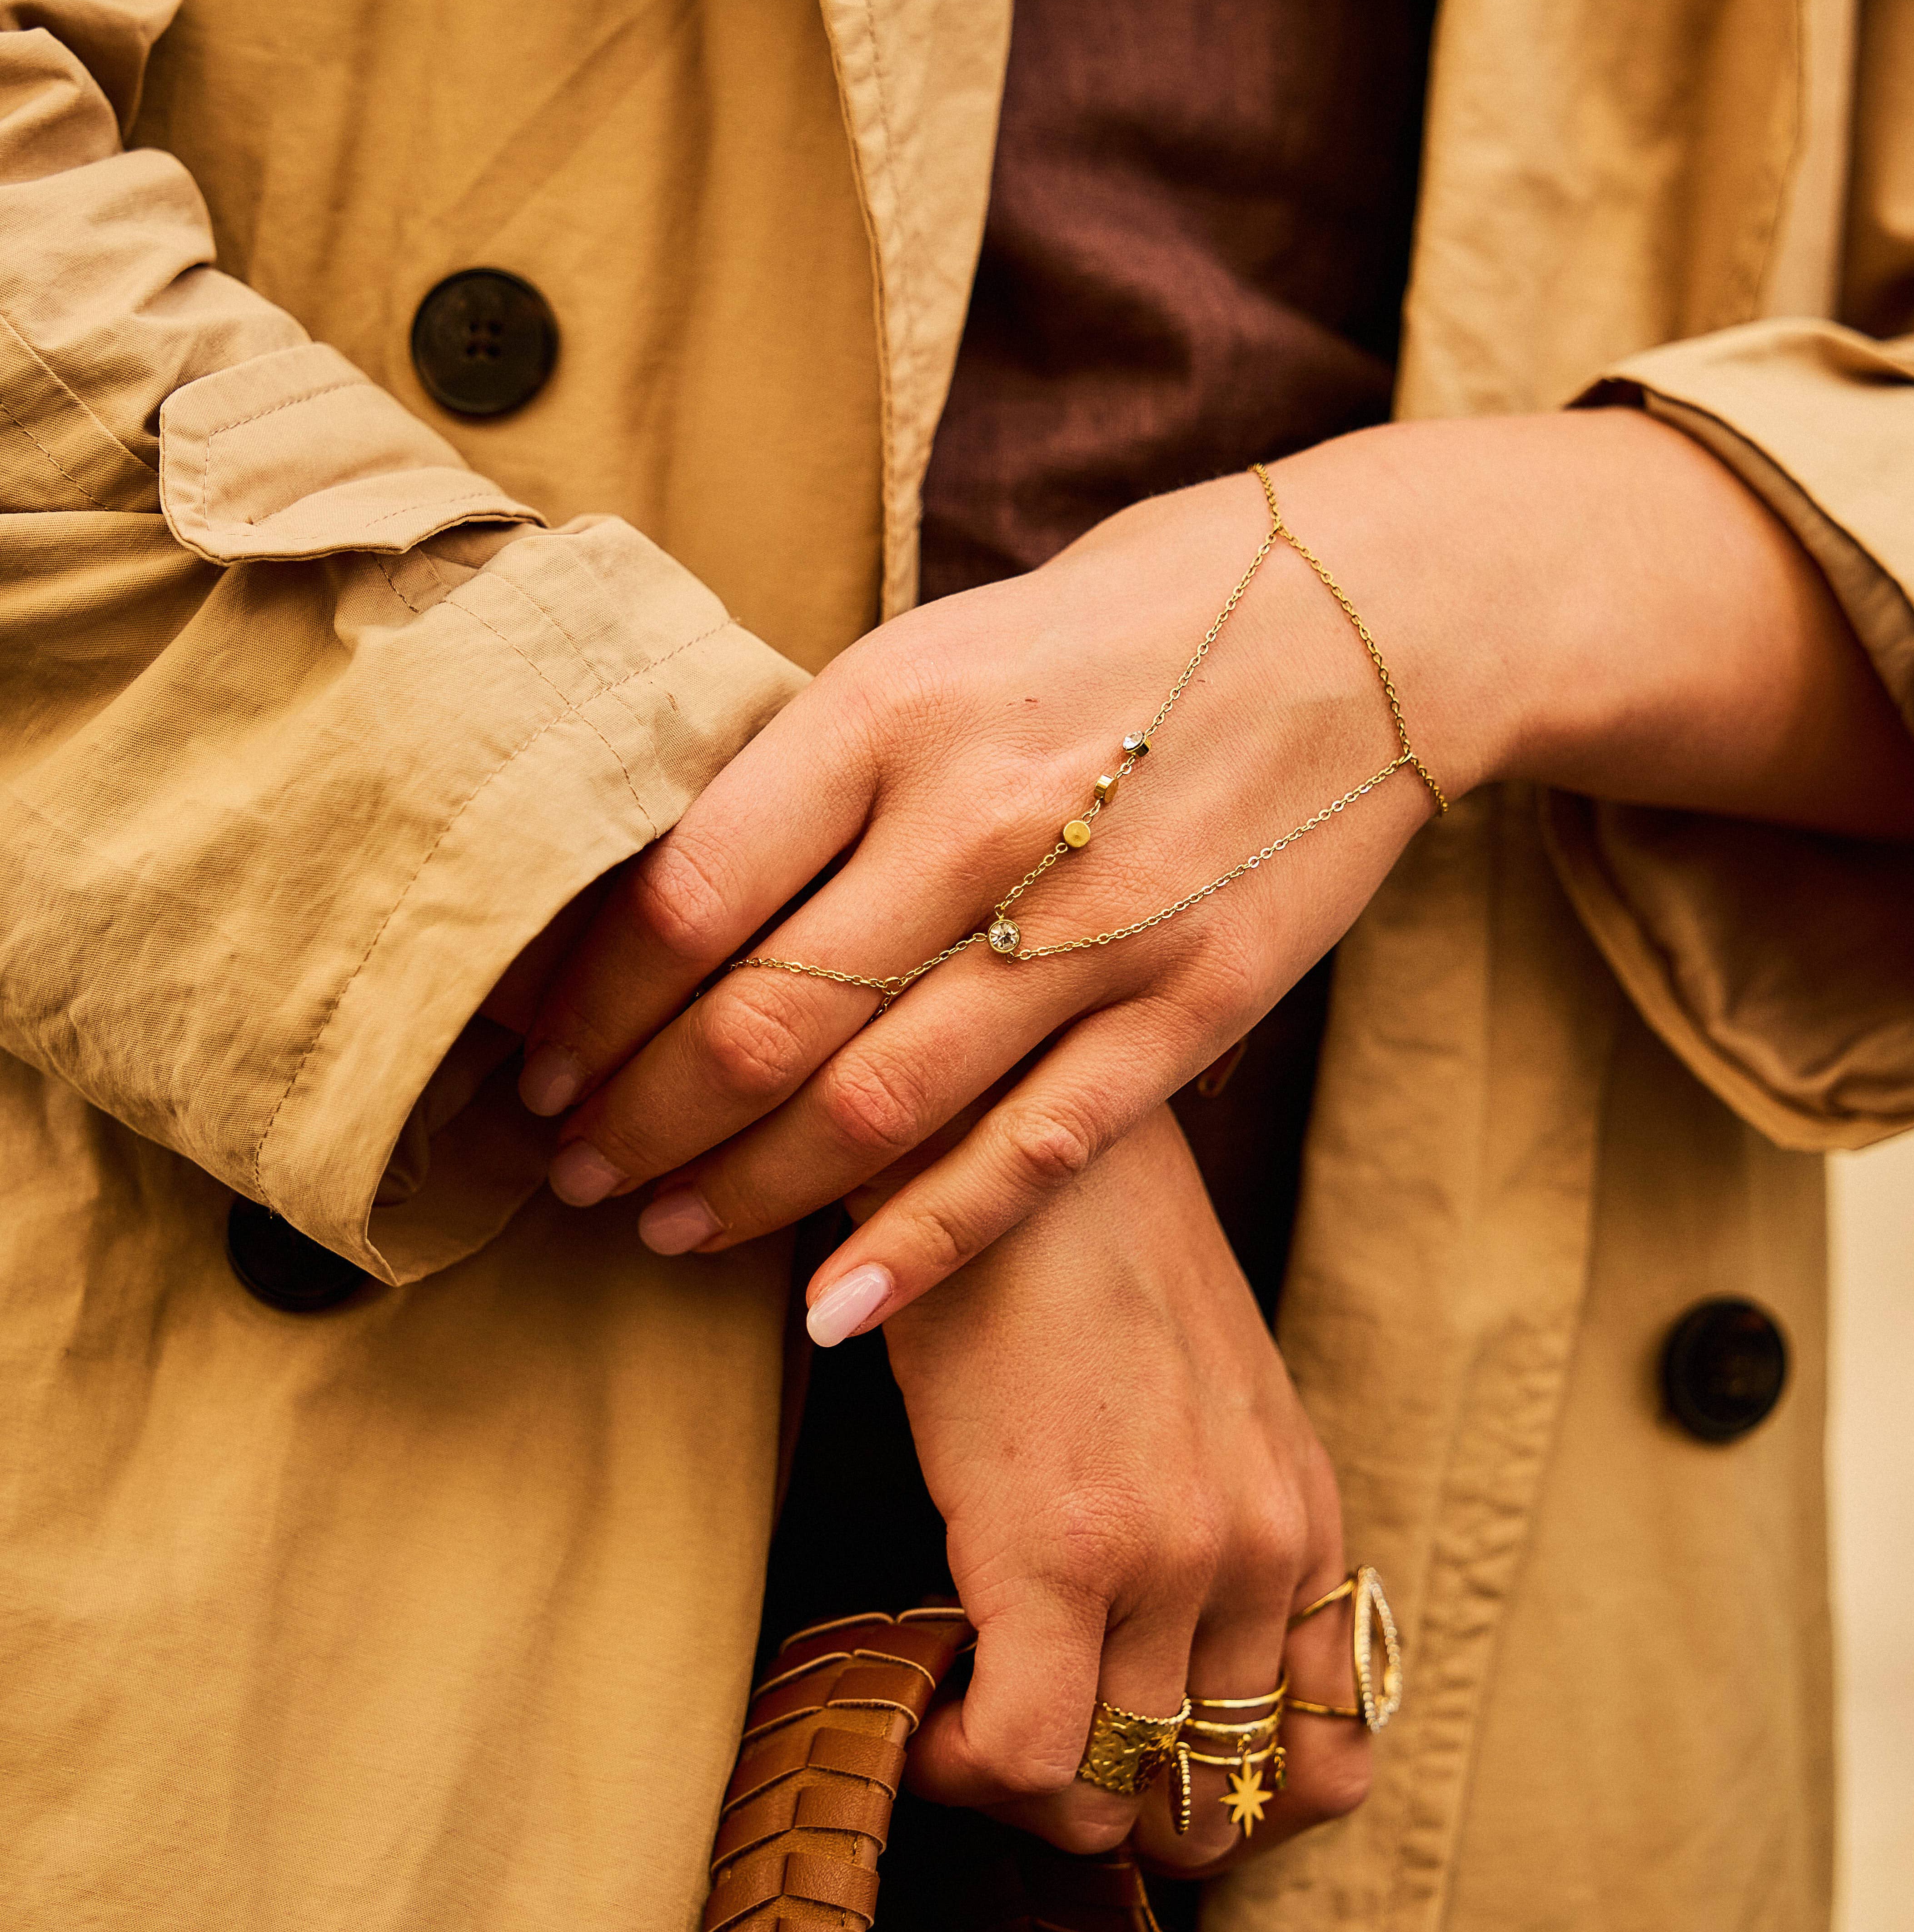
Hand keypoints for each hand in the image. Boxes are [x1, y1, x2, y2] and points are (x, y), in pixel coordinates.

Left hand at [519, 410, 1913, 1334]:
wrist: (1361, 617)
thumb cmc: (1118, 629)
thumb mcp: (938, 649)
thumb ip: (814, 769)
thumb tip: (661, 891)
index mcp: (892, 709)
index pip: (685, 893)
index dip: (588, 1004)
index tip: (533, 1062)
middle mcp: (979, 820)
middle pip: (757, 1019)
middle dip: (637, 1118)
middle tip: (571, 1171)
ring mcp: (1091, 926)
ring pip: (870, 1107)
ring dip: (740, 1191)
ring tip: (661, 1232)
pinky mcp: (1189, 1007)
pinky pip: (1025, 1159)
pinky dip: (914, 1249)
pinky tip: (826, 1313)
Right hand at [871, 1101, 1374, 1871]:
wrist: (1019, 1136)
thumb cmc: (1085, 1258)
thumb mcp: (1202, 1402)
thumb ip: (1211, 1524)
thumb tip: (1147, 1661)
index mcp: (1305, 1525)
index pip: (1326, 1768)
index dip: (1220, 1805)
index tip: (1123, 1762)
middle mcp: (1262, 1555)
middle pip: (1207, 1809)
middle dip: (1105, 1814)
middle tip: (1020, 1746)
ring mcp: (1171, 1561)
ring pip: (1103, 1797)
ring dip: (1016, 1789)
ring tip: (954, 1712)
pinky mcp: (1057, 1552)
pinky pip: (1023, 1756)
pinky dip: (959, 1765)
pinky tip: (920, 1705)